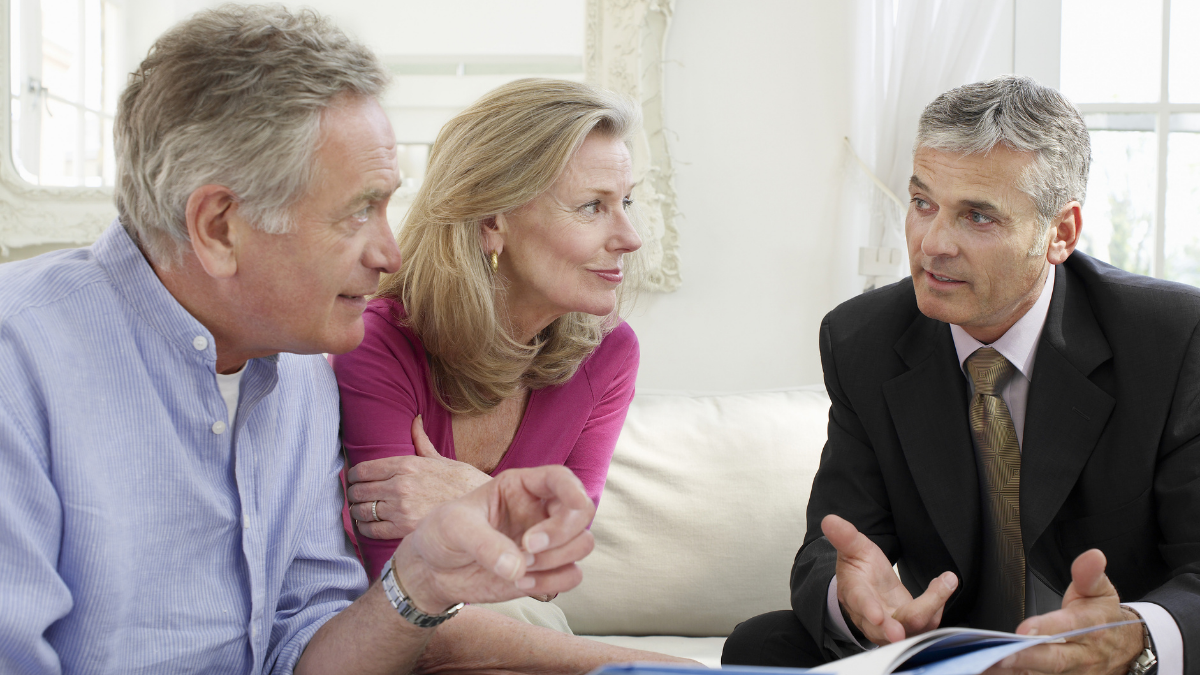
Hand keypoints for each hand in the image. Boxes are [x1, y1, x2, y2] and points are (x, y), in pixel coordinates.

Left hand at [348, 415, 490, 538]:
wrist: (481, 510)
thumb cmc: (464, 483)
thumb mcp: (442, 460)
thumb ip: (422, 442)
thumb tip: (415, 420)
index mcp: (406, 464)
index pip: (363, 469)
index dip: (352, 476)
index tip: (353, 480)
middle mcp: (400, 485)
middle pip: (358, 490)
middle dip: (353, 494)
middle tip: (355, 497)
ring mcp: (401, 508)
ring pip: (361, 510)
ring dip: (357, 511)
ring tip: (359, 511)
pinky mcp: (404, 529)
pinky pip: (371, 529)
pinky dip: (365, 527)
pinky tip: (367, 525)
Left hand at [391, 465, 596, 612]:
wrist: (433, 570)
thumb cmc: (441, 534)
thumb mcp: (454, 528)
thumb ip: (484, 543)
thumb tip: (517, 567)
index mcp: (521, 486)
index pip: (562, 479)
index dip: (568, 498)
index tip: (534, 536)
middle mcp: (540, 509)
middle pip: (582, 512)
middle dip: (561, 535)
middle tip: (527, 550)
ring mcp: (546, 540)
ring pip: (583, 544)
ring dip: (556, 561)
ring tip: (519, 569)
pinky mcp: (546, 569)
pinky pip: (572, 575)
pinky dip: (552, 583)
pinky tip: (520, 583)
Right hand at [823, 514, 957, 645]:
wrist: (868, 587)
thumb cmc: (860, 568)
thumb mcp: (854, 549)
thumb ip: (845, 536)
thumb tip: (829, 520)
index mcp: (855, 594)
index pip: (860, 603)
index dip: (869, 610)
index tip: (878, 617)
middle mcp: (872, 617)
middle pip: (885, 629)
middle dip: (893, 630)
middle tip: (900, 633)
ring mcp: (893, 625)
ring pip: (913, 627)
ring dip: (931, 608)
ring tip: (945, 582)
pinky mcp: (911, 626)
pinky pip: (928, 622)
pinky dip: (939, 603)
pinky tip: (944, 583)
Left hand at [986, 549, 1143, 674]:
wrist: (1123, 648)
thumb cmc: (1102, 616)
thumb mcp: (1100, 591)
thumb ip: (1089, 574)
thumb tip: (1093, 556)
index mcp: (1090, 627)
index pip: (1068, 628)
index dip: (1046, 628)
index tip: (1024, 629)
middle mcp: (1081, 655)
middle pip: (1052, 660)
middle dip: (1025, 658)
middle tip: (999, 654)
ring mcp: (1071, 673)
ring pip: (1040, 674)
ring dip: (1013, 671)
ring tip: (985, 664)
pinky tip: (988, 672)